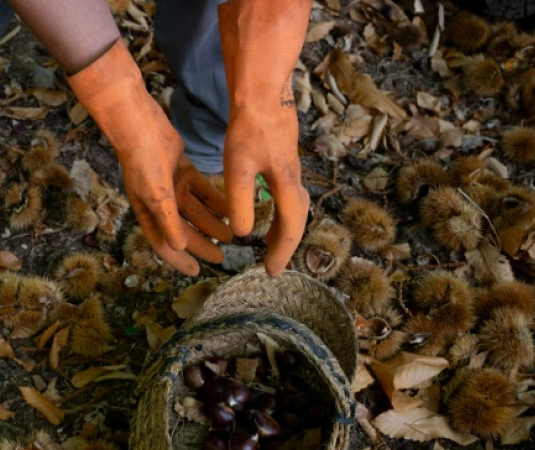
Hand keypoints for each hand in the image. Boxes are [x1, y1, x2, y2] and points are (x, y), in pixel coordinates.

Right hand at [124, 150, 230, 275]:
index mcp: (148, 213)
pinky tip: (229, 208)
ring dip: (211, 223)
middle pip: (183, 230)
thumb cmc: (144, 163)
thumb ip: (169, 223)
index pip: (163, 243)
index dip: (178, 260)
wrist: (141, 127)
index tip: (196, 271)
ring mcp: (171, 187)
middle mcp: (159, 204)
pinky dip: (214, 200)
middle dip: (201, 244)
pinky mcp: (182, 170)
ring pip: (195, 211)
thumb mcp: (157, 197)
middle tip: (221, 256)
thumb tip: (179, 248)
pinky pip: (201, 191)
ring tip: (230, 235)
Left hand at [218, 0, 313, 275]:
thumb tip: (242, 234)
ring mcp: (291, 168)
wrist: (263, 92)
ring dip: (283, 228)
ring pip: (293, 207)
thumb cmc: (249, 128)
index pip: (290, 228)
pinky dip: (280, 211)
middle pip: (296, 220)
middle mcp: (294, 179)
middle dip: (285, 244)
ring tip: (270, 244)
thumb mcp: (238, 167)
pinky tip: (266, 211)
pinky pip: (287, 195)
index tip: (270, 272)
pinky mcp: (284, 159)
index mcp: (286, 185)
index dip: (282, 252)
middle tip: (270, 264)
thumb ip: (241, 201)